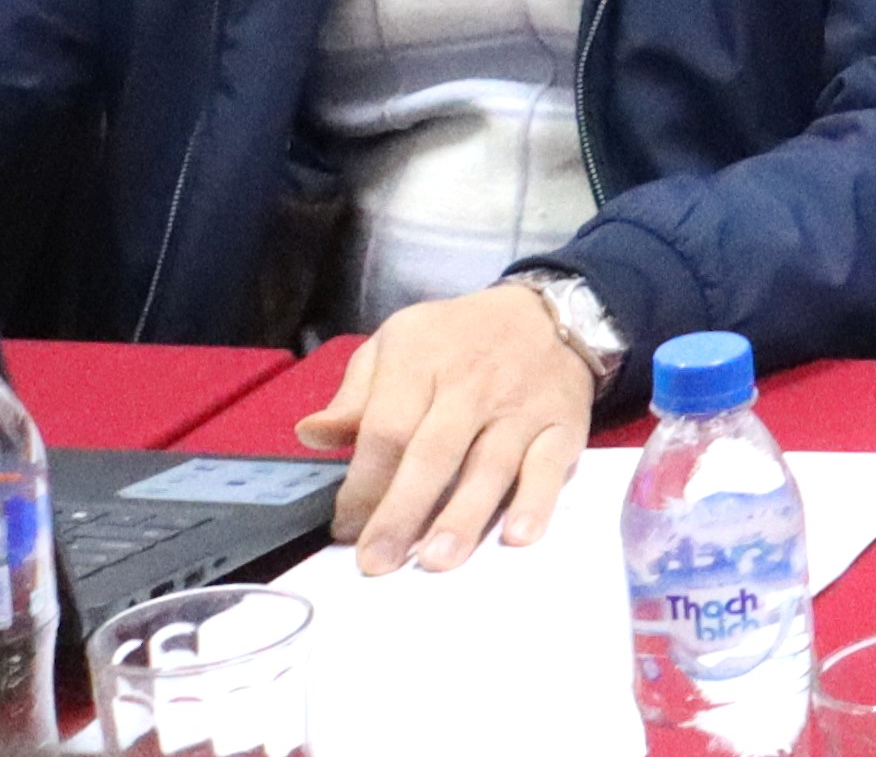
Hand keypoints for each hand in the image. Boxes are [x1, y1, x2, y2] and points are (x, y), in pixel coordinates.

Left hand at [294, 286, 603, 572]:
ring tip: (437, 561)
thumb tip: (312, 435)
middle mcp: (472, 384)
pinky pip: (549, 466)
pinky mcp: (563, 425)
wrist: (547, 313)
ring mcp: (521, 407)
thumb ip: (355, 395)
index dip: (363, 484)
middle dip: (403, 511)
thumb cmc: (457, 340)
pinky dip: (536, 500)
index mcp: (421, 359)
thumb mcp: (395, 344)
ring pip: (490, 466)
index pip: (387, 429)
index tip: (345, 529)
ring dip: (463, 516)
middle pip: (433, 453)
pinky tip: (518, 534)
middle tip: (379, 562)